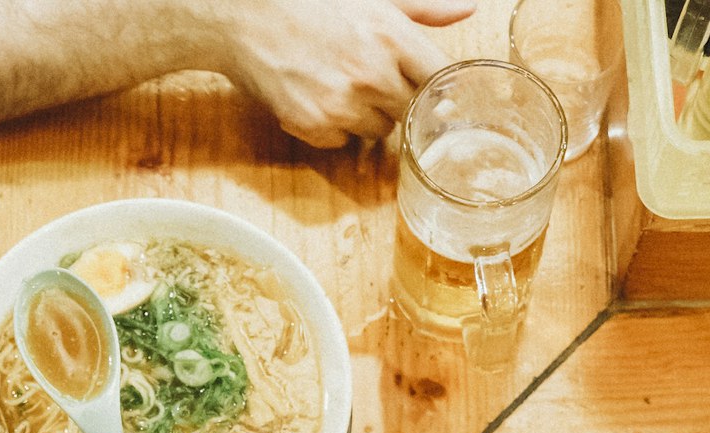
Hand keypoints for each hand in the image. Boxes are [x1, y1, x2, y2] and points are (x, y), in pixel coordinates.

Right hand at [212, 0, 475, 147]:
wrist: (242, 17)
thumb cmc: (308, 2)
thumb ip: (423, 7)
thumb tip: (467, 9)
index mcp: (391, 35)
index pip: (439, 79)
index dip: (438, 87)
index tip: (433, 90)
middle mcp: (372, 72)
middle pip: (412, 110)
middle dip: (398, 98)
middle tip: (372, 78)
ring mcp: (343, 104)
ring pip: (380, 131)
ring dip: (368, 116)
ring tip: (341, 85)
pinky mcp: (315, 126)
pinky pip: (343, 142)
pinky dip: (334, 128)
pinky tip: (318, 99)